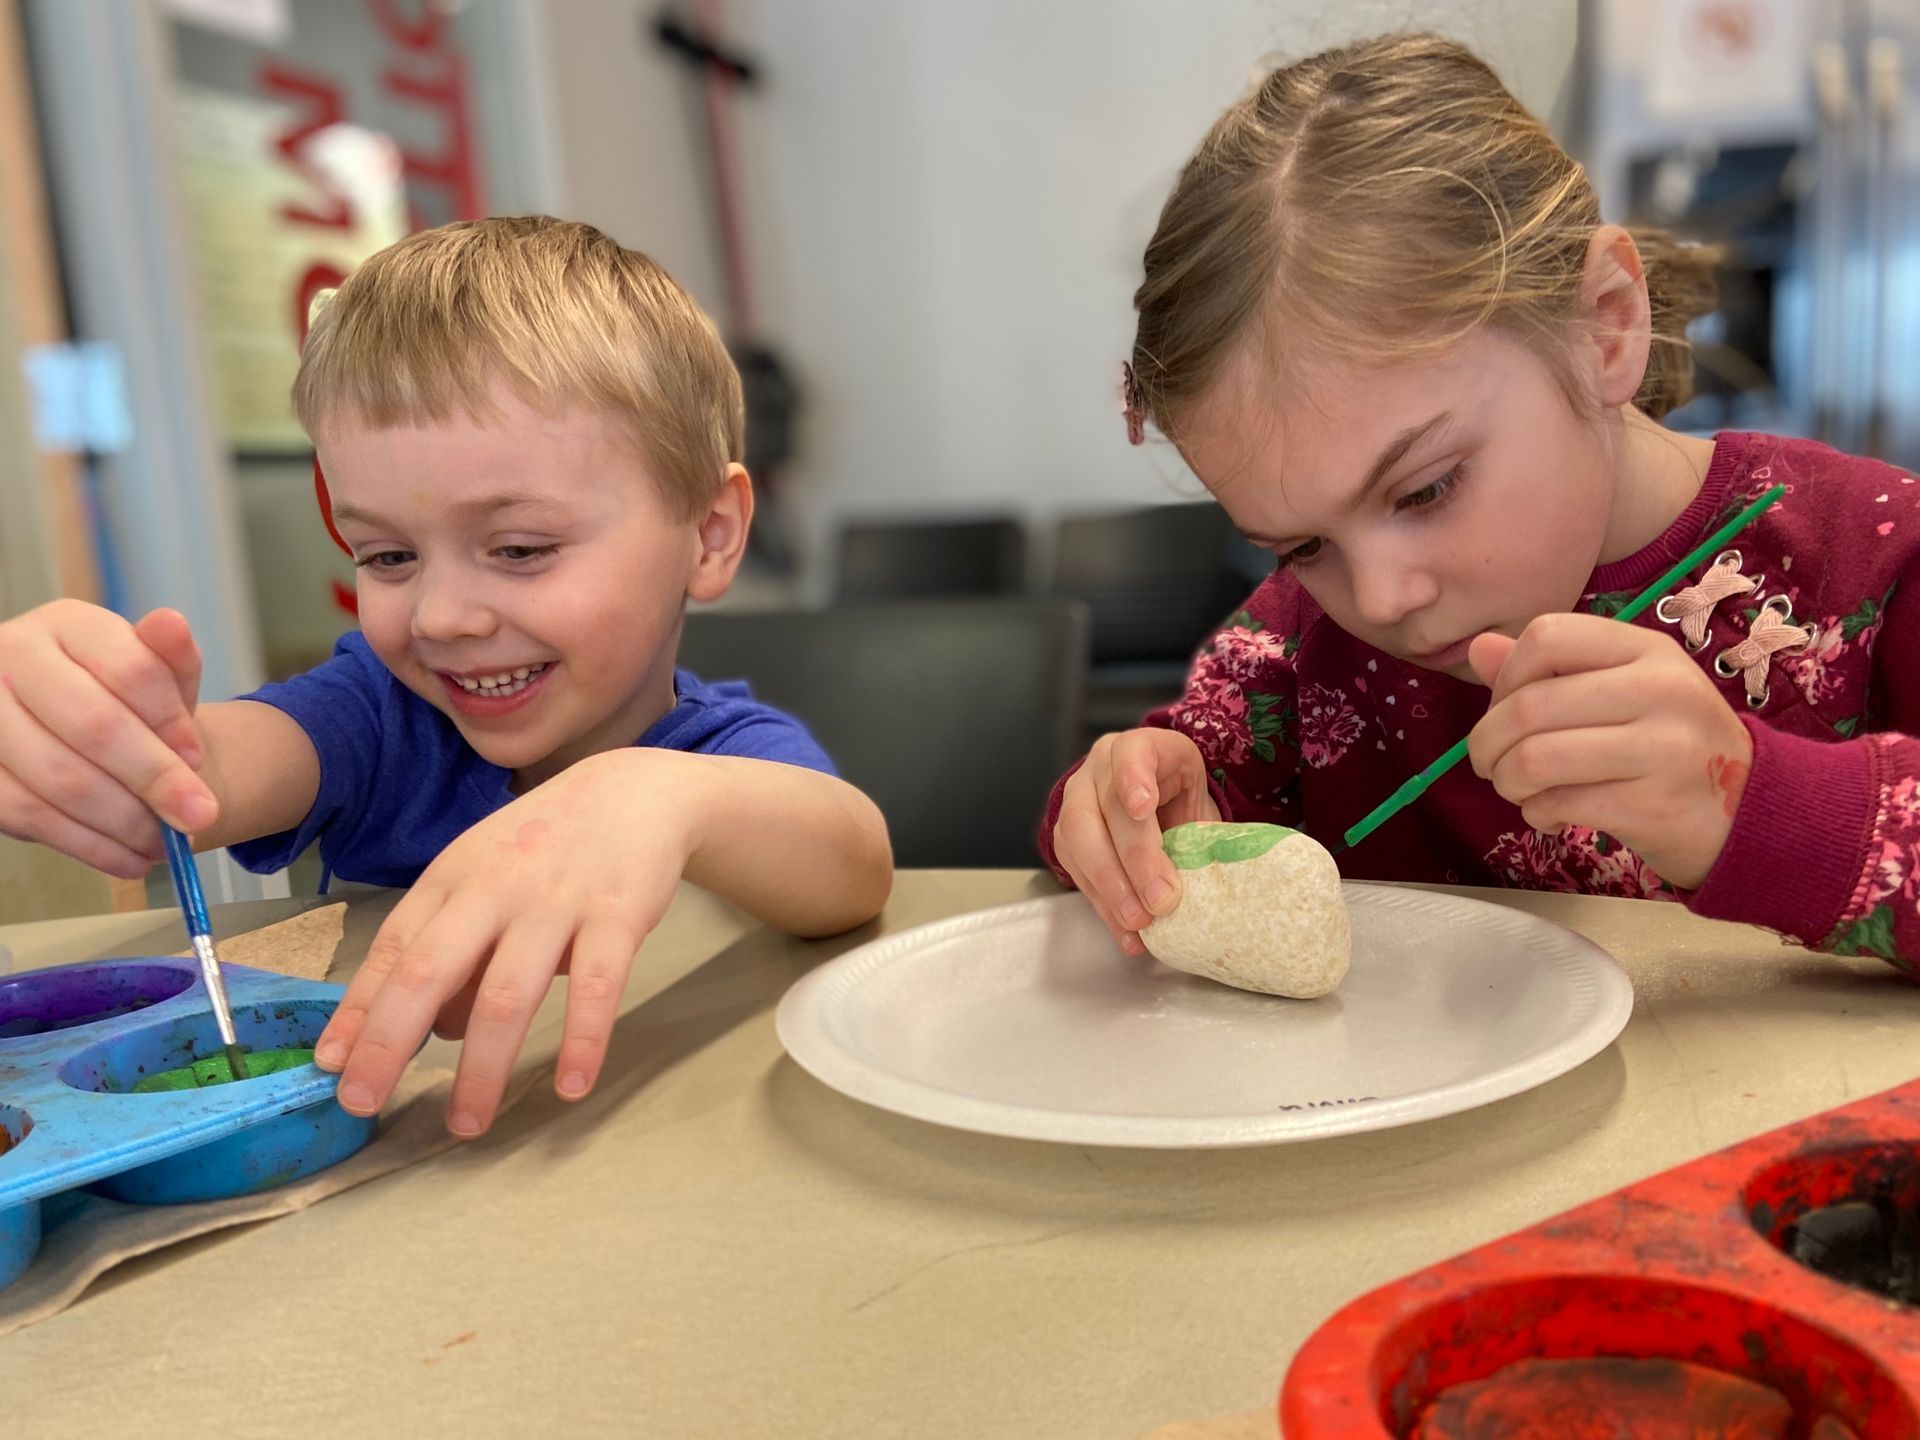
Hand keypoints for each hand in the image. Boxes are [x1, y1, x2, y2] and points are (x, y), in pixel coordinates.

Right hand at [0, 601, 211, 876]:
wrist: (80, 734)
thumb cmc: (127, 702)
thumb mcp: (161, 675)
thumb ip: (174, 660)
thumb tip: (171, 625)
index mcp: (67, 624)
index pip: (129, 667)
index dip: (170, 722)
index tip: (198, 759)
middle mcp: (13, 656)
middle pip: (95, 725)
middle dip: (156, 779)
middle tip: (200, 816)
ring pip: (60, 778)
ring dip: (125, 822)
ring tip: (166, 843)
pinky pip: (28, 815)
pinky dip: (87, 846)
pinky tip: (128, 858)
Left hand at [314, 748, 688, 1136]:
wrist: (634, 792)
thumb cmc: (546, 845)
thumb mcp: (484, 881)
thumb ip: (455, 950)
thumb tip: (432, 1033)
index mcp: (452, 879)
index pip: (392, 950)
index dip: (359, 1010)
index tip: (330, 1065)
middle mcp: (494, 889)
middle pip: (429, 971)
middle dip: (389, 1042)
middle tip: (363, 1102)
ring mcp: (556, 902)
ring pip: (507, 994)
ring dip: (483, 1066)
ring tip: (467, 1123)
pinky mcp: (617, 915)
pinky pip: (596, 988)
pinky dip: (581, 1040)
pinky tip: (570, 1086)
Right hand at [1051, 727, 1219, 954]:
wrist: (1155, 805)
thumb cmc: (1181, 803)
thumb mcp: (1199, 804)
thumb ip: (1200, 833)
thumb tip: (1212, 883)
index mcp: (1142, 748)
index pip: (1132, 752)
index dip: (1133, 778)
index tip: (1143, 807)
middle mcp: (1100, 769)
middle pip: (1104, 809)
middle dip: (1133, 859)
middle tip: (1161, 901)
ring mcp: (1076, 801)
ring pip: (1078, 839)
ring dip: (1111, 888)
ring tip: (1140, 922)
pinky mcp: (1064, 838)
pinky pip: (1076, 872)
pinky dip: (1104, 907)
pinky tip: (1127, 934)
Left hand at [1466, 613, 1752, 888]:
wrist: (1748, 811)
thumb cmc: (1668, 744)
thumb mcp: (1621, 690)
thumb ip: (1549, 669)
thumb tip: (1477, 647)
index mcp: (1647, 649)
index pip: (1546, 636)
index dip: (1505, 675)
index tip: (1503, 708)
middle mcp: (1660, 690)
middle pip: (1529, 705)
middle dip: (1487, 742)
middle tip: (1490, 763)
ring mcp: (1663, 748)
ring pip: (1534, 759)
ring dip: (1506, 782)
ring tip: (1518, 789)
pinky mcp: (1653, 806)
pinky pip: (1557, 805)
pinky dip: (1536, 814)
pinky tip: (1552, 816)